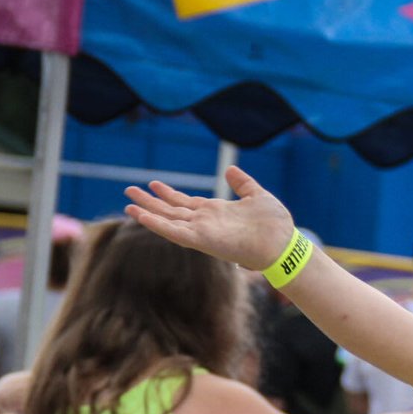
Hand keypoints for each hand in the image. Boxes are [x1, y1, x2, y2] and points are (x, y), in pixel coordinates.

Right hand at [125, 166, 297, 271]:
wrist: (284, 244)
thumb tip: (230, 170)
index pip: (187, 202)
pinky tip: (142, 217)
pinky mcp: (203, 241)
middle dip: (151, 202)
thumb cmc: (276, 225)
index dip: (170, 194)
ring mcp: (203, 231)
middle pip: (172, 211)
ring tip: (128, 206)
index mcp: (216, 212)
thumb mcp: (258, 196)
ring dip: (148, 213)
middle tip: (130, 191)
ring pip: (169, 221)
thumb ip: (243, 184)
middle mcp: (206, 222)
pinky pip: (176, 232)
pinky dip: (158, 225)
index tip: (153, 184)